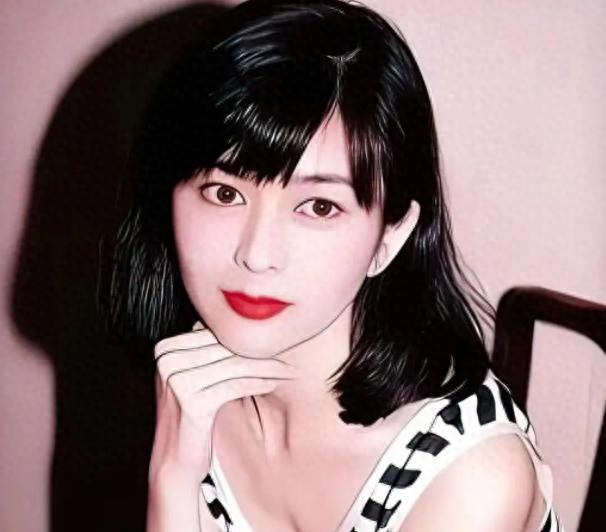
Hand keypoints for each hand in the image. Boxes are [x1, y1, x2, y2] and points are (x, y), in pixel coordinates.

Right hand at [148, 322, 297, 483]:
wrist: (173, 462)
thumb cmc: (190, 419)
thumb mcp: (194, 378)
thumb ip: (210, 353)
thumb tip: (248, 326)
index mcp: (165, 349)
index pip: (214, 334)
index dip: (245, 338)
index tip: (272, 340)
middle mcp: (166, 359)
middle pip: (225, 348)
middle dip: (258, 352)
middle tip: (286, 353)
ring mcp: (176, 379)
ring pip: (233, 365)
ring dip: (264, 367)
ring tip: (285, 368)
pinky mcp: (190, 400)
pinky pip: (234, 385)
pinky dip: (257, 382)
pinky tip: (273, 383)